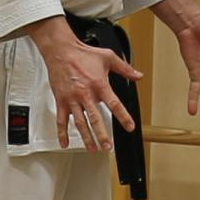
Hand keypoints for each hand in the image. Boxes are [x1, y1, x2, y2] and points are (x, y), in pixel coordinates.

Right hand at [31, 16, 139, 149]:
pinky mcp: (61, 101)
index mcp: (99, 84)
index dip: (123, 116)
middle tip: (107, 146)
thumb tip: (138, 75)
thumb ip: (125, 68)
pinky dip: (62, 133)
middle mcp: (85, 94)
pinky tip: (65, 143)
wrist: (61, 51)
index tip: (129, 127)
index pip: (114, 104)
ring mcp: (72, 99)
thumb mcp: (108, 57)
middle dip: (102, 135)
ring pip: (80, 123)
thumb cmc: (83, 54)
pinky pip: (61, 120)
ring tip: (92, 148)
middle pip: (95, 118)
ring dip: (86, 137)